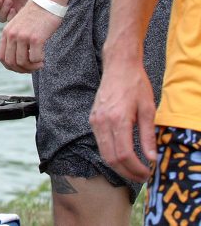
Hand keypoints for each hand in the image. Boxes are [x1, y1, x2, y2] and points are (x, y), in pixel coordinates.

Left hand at [0, 2, 61, 71]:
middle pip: (10, 62)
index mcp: (6, 32)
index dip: (10, 66)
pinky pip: (35, 59)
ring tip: (39, 64)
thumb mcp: (19, 25)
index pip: (1, 57)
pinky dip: (39, 63)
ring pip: (22, 63)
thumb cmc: (36, 15)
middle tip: (32, 68)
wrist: (47, 1)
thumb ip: (15, 38)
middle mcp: (12, 35)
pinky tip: (44, 59)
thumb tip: (18, 58)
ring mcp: (22, 36)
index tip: (21, 67)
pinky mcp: (35, 38)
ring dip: (32, 67)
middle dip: (21, 70)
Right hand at [90, 61, 155, 182]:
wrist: (118, 66)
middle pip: (110, 158)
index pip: (124, 154)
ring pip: (103, 153)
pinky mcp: (93, 119)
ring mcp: (95, 120)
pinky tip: (124, 155)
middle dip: (127, 172)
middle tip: (141, 176)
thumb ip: (148, 135)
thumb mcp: (148, 109)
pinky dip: (111, 154)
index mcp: (117, 119)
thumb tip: (152, 157)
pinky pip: (100, 143)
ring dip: (118, 166)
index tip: (147, 173)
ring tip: (134, 169)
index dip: (136, 169)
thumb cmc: (135, 84)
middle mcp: (102, 122)